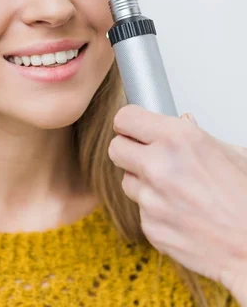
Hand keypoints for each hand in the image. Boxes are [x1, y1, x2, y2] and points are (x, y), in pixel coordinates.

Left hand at [108, 104, 246, 295]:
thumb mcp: (229, 152)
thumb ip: (195, 135)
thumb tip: (182, 121)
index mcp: (177, 138)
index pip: (125, 118)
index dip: (129, 123)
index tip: (133, 128)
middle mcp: (158, 165)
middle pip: (115, 148)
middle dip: (129, 150)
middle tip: (146, 155)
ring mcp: (151, 199)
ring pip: (127, 181)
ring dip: (142, 182)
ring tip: (173, 189)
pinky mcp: (150, 227)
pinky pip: (140, 210)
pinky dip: (154, 211)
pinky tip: (180, 211)